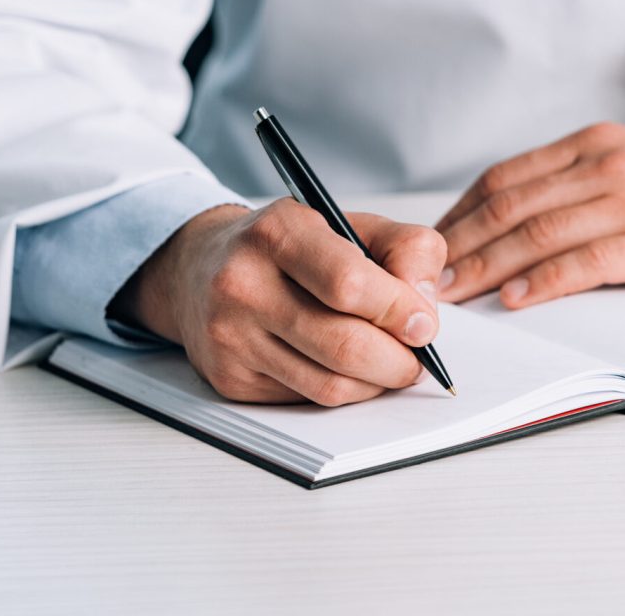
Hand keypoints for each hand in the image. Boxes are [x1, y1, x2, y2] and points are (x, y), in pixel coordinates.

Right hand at [110, 199, 446, 405]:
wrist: (200, 265)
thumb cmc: (286, 245)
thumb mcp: (346, 222)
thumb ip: (403, 248)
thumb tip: (424, 308)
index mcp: (277, 231)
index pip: (349, 283)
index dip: (399, 309)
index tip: (424, 323)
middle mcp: (243, 283)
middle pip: (344, 345)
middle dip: (398, 360)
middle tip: (416, 357)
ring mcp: (230, 335)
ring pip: (329, 386)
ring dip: (374, 384)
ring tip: (386, 363)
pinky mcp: (228, 378)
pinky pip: (305, 401)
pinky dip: (341, 393)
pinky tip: (344, 369)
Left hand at [435, 122, 624, 308]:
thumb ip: (575, 181)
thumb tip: (506, 218)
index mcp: (593, 144)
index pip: (504, 178)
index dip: (459, 213)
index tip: (428, 246)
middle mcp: (608, 165)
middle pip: (512, 205)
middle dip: (461, 244)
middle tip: (426, 278)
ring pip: (541, 232)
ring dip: (489, 266)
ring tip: (457, 294)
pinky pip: (591, 261)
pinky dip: (545, 281)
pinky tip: (517, 299)